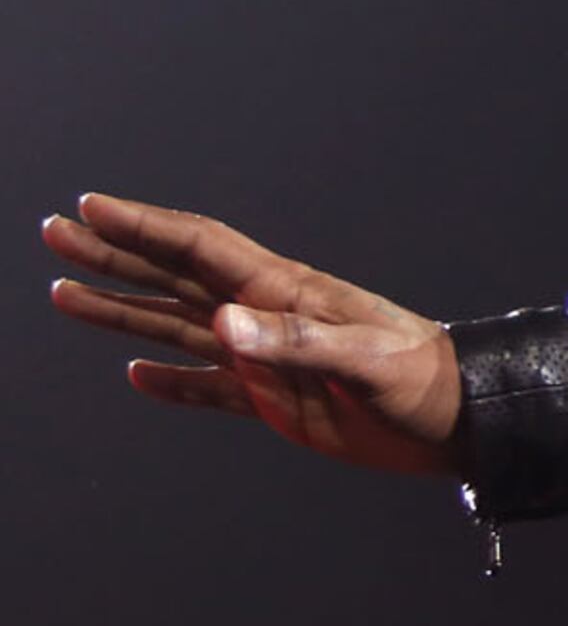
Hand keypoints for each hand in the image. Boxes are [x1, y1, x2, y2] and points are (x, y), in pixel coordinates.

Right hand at [43, 191, 466, 480]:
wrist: (454, 419)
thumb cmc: (420, 380)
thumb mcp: (363, 360)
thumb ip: (294, 343)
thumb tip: (222, 324)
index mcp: (286, 291)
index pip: (201, 248)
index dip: (145, 226)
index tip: (92, 206)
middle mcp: (265, 315)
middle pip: (173, 276)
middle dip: (114, 253)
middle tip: (55, 232)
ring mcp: (264, 357)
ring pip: (176, 326)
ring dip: (121, 309)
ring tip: (64, 292)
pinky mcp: (272, 400)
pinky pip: (207, 386)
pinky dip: (170, 381)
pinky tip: (136, 375)